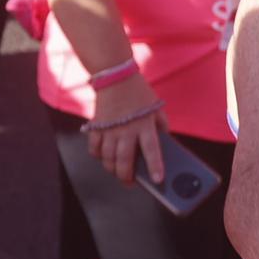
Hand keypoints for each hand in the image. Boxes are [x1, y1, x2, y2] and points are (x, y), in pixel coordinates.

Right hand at [86, 70, 164, 186]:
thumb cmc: (139, 92)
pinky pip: (93, 147)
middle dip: (126, 176)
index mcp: (144, 125)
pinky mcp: (96, 126)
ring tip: (117, 171)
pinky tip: (102, 157)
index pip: (151, 150)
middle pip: (124, 160)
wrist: (114, 76)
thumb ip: (162, 124)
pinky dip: (97, 155)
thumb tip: (165, 141)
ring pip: (107, 157)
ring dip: (112, 168)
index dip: (155, 166)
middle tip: (130, 182)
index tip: (158, 180)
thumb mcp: (156, 107)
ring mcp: (109, 128)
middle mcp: (126, 129)